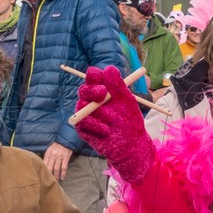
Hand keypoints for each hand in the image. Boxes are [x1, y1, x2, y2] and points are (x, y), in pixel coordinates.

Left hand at [43, 142, 72, 180]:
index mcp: (48, 153)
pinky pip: (64, 167)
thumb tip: (43, 165)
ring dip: (56, 176)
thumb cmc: (57, 145)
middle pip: (49, 168)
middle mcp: (53, 156)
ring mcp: (59, 157)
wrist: (65, 139)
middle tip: (49, 181)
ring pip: (56, 169)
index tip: (42, 176)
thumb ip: (46, 156)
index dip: (43, 171)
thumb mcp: (49, 149)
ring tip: (56, 181)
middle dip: (49, 175)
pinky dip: (63, 174)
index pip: (44, 164)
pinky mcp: (66, 158)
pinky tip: (62, 178)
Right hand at [72, 66, 158, 183]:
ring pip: (82, 105)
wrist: (131, 145)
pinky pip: (82, 122)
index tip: (100, 77)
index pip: (93, 78)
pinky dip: (96, 125)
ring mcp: (86, 114)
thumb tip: (109, 68)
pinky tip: (106, 131)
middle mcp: (92, 101)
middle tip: (103, 93)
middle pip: (83, 90)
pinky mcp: (82, 128)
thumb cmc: (130, 121)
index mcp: (103, 91)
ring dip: (98, 112)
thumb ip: (118, 85)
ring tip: (112, 120)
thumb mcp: (127, 102)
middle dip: (92, 90)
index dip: (94, 76)